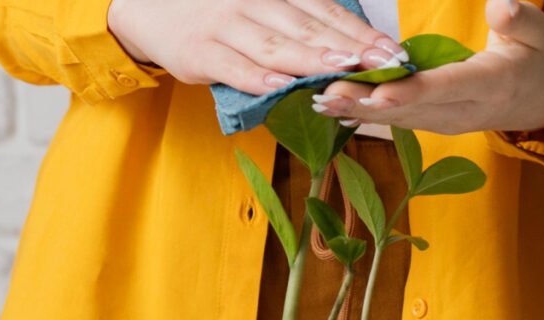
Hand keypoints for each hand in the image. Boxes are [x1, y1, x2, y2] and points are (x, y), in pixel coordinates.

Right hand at [107, 0, 408, 94]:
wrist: (151, 9)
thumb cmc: (219, 15)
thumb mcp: (260, 7)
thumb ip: (297, 23)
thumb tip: (350, 46)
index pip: (326, 12)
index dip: (360, 33)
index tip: (392, 52)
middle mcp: (253, 3)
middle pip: (308, 27)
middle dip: (349, 47)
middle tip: (382, 64)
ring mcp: (225, 26)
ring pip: (275, 45)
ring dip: (312, 60)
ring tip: (343, 70)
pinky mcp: (201, 52)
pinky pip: (234, 66)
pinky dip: (259, 77)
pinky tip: (284, 86)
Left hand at [313, 0, 543, 134]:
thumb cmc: (541, 59)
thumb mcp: (543, 35)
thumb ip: (521, 21)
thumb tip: (501, 5)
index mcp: (493, 84)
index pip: (447, 87)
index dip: (411, 91)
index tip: (378, 91)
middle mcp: (466, 110)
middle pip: (412, 108)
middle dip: (367, 104)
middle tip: (327, 95)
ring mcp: (449, 121)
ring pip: (399, 118)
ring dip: (357, 112)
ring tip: (319, 102)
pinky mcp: (435, 122)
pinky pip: (398, 119)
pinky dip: (365, 115)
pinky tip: (334, 109)